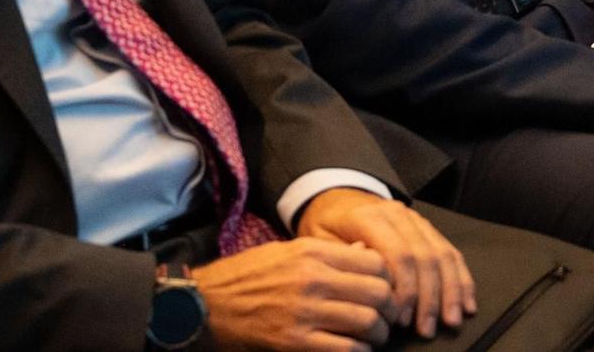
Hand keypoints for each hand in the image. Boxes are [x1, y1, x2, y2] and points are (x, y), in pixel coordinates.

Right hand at [195, 237, 394, 351]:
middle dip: (388, 309)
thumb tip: (363, 253)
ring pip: (367, 323)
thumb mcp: (286, 252)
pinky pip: (346, 350)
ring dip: (376, 334)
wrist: (205, 304)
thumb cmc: (246, 277)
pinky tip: (352, 350)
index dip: (386, 279)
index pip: (374, 262)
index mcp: (312, 252)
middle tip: (384, 318)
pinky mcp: (295, 343)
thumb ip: (326, 253)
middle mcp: (313, 279)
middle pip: (378, 293)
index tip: (383, 290)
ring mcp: (305, 312)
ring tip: (371, 337)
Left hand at [298, 190, 475, 337]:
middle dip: (429, 297)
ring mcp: (415, 219)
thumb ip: (343, 262)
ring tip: (450, 321)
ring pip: (442, 254)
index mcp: (369, 217)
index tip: (401, 320)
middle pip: (424, 256)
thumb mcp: (321, 243)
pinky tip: (466, 302)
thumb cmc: (327, 229)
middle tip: (426, 328)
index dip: (404, 290)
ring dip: (450, 291)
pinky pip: (450, 251)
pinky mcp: (427, 227)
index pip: (397, 254)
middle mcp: (397, 214)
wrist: (337, 200)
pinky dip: (461, 279)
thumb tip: (369, 286)